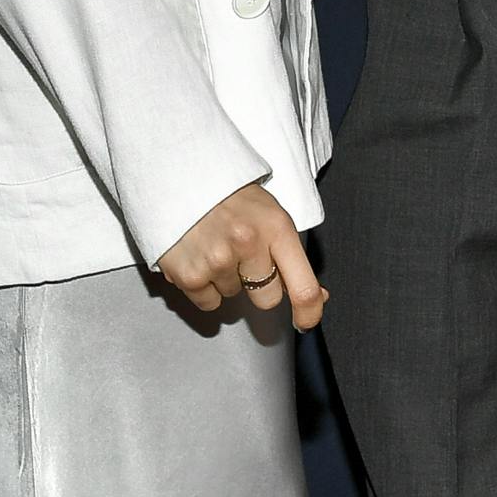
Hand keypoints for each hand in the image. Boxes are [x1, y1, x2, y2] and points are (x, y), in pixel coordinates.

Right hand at [158, 184, 325, 328]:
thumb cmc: (228, 194)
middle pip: (267, 298)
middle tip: (241, 255)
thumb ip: (291, 257)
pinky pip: (207, 302)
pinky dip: (202, 285)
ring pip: (233, 295)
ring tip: (213, 244)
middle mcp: (249, 244)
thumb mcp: (270, 215)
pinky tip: (197, 256)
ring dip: (225, 278)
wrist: (179, 174)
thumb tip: (316, 298)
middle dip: (258, 284)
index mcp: (276, 227)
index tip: (305, 322)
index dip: (309, 314)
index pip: (303, 288)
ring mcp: (217, 260)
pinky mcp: (189, 273)